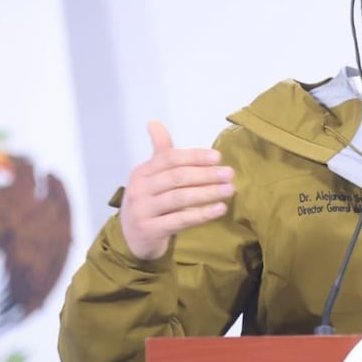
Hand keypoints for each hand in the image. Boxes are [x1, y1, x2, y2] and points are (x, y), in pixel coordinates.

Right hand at [119, 121, 234, 259]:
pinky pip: (180, 220)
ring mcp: (143, 211)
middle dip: (205, 174)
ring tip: (229, 190)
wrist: (131, 239)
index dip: (194, 156)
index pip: (169, 159)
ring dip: (207, 192)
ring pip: (179, 198)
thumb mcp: (150, 177)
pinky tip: (220, 209)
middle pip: (176, 177)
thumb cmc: (148, 203)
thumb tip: (154, 123)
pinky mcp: (151, 230)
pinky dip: (202, 214)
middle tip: (229, 173)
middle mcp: (139, 189)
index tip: (218, 156)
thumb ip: (160, 153)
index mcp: (141, 172)